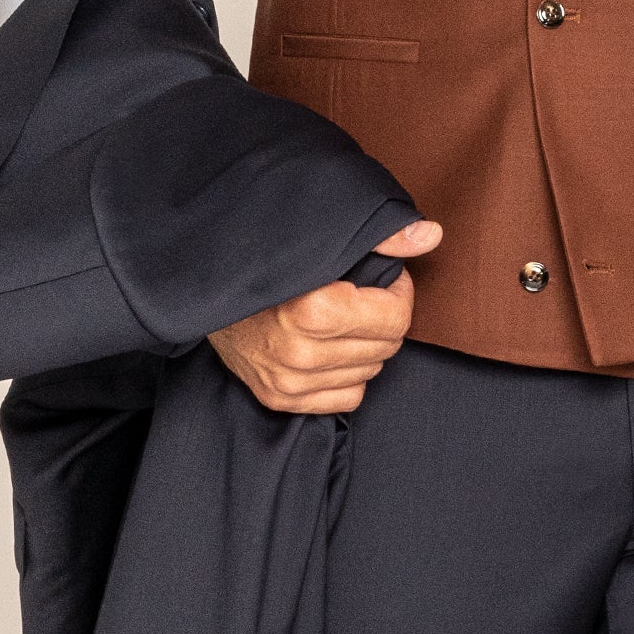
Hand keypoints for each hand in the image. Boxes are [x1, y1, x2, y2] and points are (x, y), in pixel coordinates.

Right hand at [206, 218, 442, 412]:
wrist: (202, 284)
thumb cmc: (267, 256)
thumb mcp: (322, 239)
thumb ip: (382, 237)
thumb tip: (431, 235)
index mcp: (313, 310)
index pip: (396, 317)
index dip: (397, 291)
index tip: (382, 277)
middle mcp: (300, 353)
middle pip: (386, 345)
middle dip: (383, 317)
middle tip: (363, 295)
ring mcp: (288, 381)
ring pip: (370, 371)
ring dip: (366, 345)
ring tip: (343, 318)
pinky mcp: (279, 399)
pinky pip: (347, 397)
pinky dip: (347, 373)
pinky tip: (330, 347)